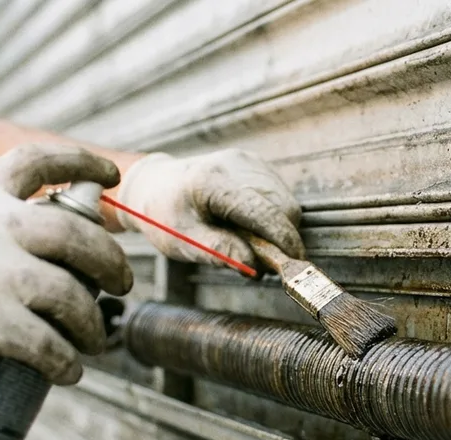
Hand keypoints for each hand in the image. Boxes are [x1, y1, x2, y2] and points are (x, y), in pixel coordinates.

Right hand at [0, 144, 130, 415]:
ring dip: (93, 322)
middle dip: (111, 261)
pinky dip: (66, 362)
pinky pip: (47, 344)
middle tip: (122, 282)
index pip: (34, 160)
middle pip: (75, 232)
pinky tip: (68, 370)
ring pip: (70, 294)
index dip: (80, 163)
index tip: (111, 179)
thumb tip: (64, 241)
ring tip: (95, 339)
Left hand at [116, 149, 303, 265]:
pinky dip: (272, 216)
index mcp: (213, 182)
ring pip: (286, 202)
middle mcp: (236, 165)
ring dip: (277, 228)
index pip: (262, 210)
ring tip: (247, 240)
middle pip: (283, 206)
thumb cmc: (165, 213)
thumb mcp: (182, 239)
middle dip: (281, 237)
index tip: (294, 262)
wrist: (156, 184)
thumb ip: (218, 251)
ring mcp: (249, 162)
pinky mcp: (256, 165)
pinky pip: (279, 196)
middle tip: (260, 259)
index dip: (283, 238)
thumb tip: (254, 266)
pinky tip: (247, 224)